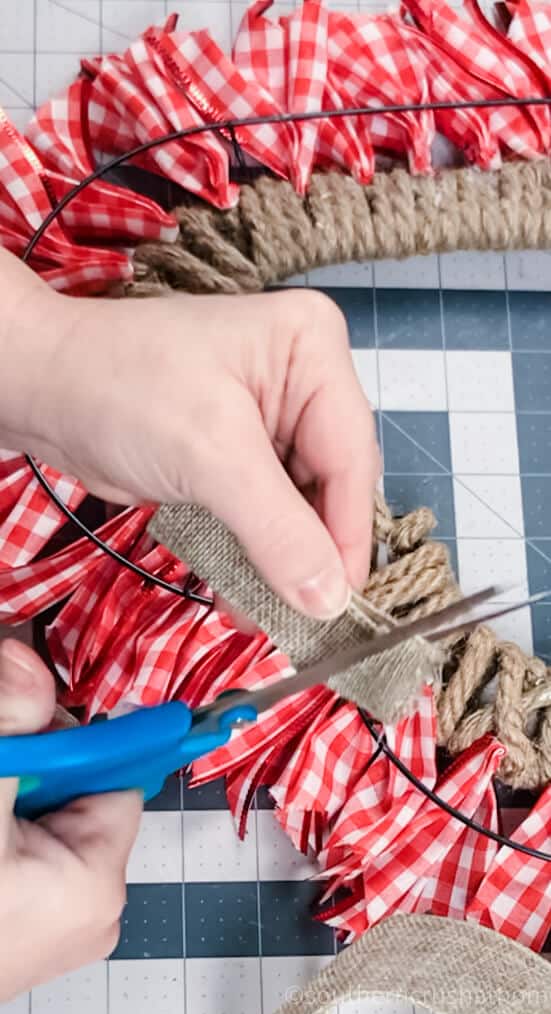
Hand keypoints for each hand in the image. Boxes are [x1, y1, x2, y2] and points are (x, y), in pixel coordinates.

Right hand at [0, 637, 141, 1000]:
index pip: (116, 775)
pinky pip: (30, 848)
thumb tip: (24, 661)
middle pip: (80, 793)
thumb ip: (9, 728)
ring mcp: (58, 924)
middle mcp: (92, 909)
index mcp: (96, 883)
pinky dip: (7, 823)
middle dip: (35, 763)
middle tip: (4, 759)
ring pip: (49, 816)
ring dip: (15, 790)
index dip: (74, 738)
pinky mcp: (29, 925)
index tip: (34, 713)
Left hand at [2, 251, 379, 619]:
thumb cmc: (120, 388)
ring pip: (297, 512)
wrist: (40, 389)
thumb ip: (278, 531)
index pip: (352, 457)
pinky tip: (236, 596)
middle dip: (310, 557)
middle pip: (329, 488)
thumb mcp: (211, 457)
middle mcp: (302, 383)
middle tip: (300, 622)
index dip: (347, 538)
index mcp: (313, 351)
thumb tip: (329, 601)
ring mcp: (270, 422)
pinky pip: (263, 518)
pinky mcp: (237, 457)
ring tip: (258, 617)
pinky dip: (251, 558)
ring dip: (278, 568)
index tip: (341, 605)